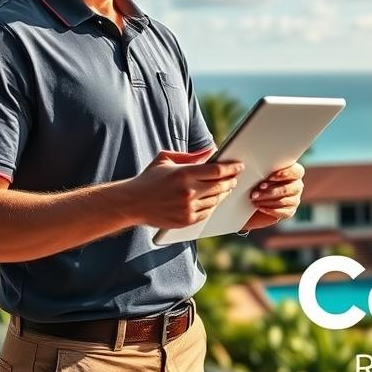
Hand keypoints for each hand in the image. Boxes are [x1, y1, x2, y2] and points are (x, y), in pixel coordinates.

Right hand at [124, 148, 244, 229]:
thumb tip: (211, 151)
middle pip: (220, 186)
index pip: (217, 170)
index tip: (239, 166)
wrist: (132, 203)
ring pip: (216, 200)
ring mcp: (188, 208)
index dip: (232, 168)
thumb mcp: (166, 159)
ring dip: (225, 193)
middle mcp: (188, 191)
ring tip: (227, 187)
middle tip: (235, 177)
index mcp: (184, 173)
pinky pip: (208, 212)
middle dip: (231, 180)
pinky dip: (214, 205)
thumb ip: (191, 155)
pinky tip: (215, 199)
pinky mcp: (186, 220)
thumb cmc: (149, 178)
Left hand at [240, 163, 304, 232]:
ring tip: (254, 200)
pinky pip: (282, 212)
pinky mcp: (290, 211)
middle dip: (270, 191)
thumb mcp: (257, 174)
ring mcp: (295, 199)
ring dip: (267, 201)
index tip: (269, 177)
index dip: (284, 174)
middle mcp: (296, 185)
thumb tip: (247, 166)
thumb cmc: (255, 184)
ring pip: (284, 201)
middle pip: (288, 188)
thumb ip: (259, 169)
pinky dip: (270, 210)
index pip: (296, 172)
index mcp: (293, 172)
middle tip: (255, 193)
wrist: (251, 204)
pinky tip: (260, 207)